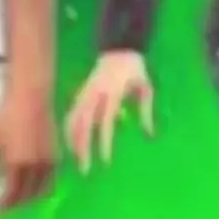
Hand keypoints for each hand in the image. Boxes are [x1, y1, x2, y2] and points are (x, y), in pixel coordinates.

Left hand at [0, 86, 54, 208]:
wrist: (29, 98)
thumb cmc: (5, 117)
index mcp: (17, 165)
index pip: (12, 195)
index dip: (4, 205)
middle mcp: (35, 167)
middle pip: (28, 196)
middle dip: (17, 204)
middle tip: (7, 205)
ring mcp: (48, 162)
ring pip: (43, 190)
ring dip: (31, 197)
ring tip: (20, 196)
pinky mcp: (56, 155)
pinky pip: (51, 179)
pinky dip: (42, 186)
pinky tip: (32, 181)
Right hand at [66, 50, 153, 172]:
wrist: (118, 47)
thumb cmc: (135, 70)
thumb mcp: (145, 88)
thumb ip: (146, 111)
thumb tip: (149, 135)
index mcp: (111, 93)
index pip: (105, 122)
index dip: (103, 143)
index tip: (105, 161)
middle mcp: (94, 94)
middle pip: (83, 126)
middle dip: (82, 149)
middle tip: (85, 170)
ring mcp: (84, 93)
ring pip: (73, 121)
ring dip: (73, 142)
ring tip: (77, 161)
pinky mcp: (79, 93)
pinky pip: (71, 115)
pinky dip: (69, 131)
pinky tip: (71, 145)